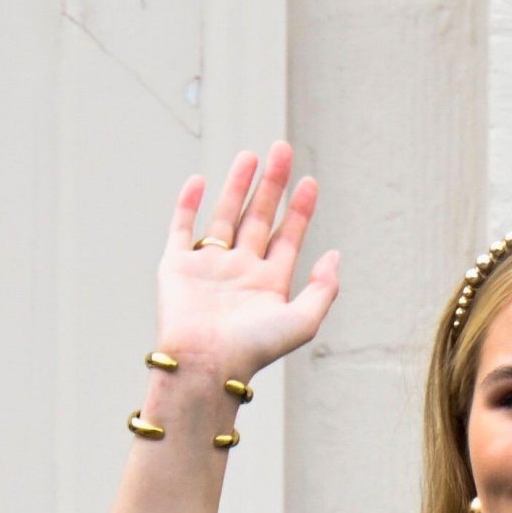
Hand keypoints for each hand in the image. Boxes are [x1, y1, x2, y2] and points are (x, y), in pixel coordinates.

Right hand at [155, 140, 338, 378]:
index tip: (310, 182)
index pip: (288, 239)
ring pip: (225, 217)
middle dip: (272, 186)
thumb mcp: (302, 322)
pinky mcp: (176, 266)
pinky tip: (200, 182)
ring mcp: (208, 268)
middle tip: (282, 149)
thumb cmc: (254, 348)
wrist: (206, 363)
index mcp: (268, 285)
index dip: (300, 210)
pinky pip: (181, 228)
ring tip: (251, 156)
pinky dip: (188, 204)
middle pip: (259, 219)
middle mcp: (240, 273)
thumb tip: (335, 256)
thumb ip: (323, 290)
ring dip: (238, 186)